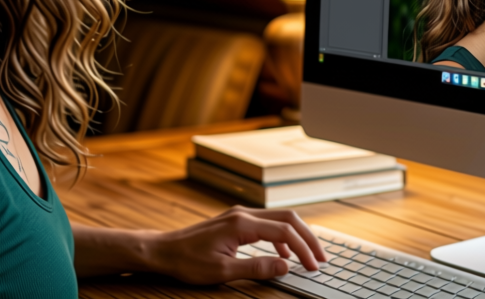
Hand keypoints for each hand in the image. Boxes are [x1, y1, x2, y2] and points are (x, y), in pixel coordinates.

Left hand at [147, 206, 327, 284]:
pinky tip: (281, 254)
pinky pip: (266, 224)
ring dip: (296, 236)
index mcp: (241, 224)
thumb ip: (256, 268)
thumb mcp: (222, 271)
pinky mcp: (235, 221)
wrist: (163, 250)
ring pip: (279, 219)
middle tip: (321, 257)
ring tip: (308, 256)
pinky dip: (281, 237)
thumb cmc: (188, 261)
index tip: (313, 266)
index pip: (284, 233)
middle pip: (287, 219)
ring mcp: (239, 215)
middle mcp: (242, 214)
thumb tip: (285, 266)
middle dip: (308, 237)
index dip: (303, 249)